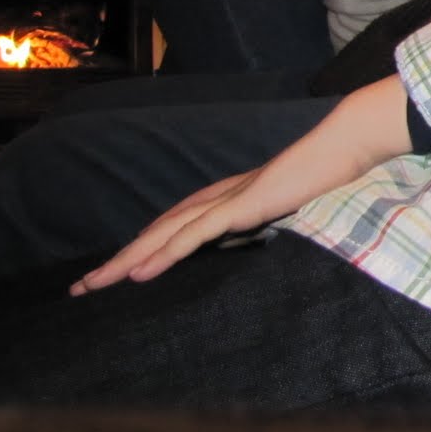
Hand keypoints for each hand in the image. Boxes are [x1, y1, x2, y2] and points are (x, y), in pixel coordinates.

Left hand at [71, 77, 414, 293]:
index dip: (147, 246)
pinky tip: (139, 271)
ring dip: (127, 259)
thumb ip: (276, 220)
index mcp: (234, 197)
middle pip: (159, 229)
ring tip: (95, 284)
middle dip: (120, 259)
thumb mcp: (297, 206)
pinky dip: (163, 252)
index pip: (178, 224)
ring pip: (165, 232)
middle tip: (84, 287)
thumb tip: (266, 238)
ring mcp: (230, 198)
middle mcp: (222, 195)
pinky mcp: (242, 205)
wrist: (347, 143)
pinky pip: (193, 234)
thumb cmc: (331, 172)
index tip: (122, 270)